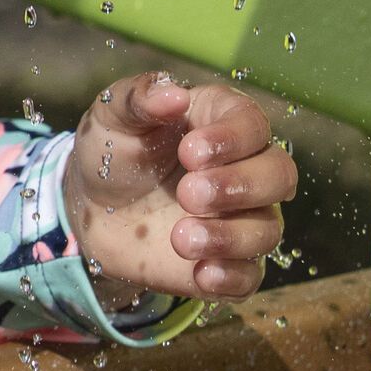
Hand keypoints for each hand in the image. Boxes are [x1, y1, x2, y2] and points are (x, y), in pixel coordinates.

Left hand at [60, 72, 296, 305]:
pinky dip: (231, 276)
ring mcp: (241, 217)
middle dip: (240, 186)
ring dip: (230, 236)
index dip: (231, 139)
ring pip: (267, 229)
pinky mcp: (229, 261)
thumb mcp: (112, 116)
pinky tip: (201, 273)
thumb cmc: (112, 151)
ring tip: (180, 237)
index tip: (190, 153)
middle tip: (189, 194)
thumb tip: (174, 94)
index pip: (253, 124)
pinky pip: (250, 276)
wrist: (92, 209)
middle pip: (279, 175)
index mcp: (220, 121)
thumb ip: (139, 99)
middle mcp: (244, 168)